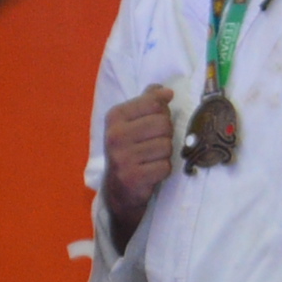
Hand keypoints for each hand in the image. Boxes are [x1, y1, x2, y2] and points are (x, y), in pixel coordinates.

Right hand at [99, 84, 179, 243]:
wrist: (118, 190)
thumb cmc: (130, 151)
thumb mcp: (132, 123)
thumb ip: (148, 102)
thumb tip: (166, 91)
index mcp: (115, 116)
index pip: (154, 103)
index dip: (163, 113)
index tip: (154, 123)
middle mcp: (115, 135)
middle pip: (164, 124)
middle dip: (165, 135)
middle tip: (153, 144)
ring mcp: (122, 157)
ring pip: (166, 146)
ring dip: (164, 154)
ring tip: (151, 159)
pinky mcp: (133, 177)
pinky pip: (165, 166)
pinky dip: (163, 170)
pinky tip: (151, 172)